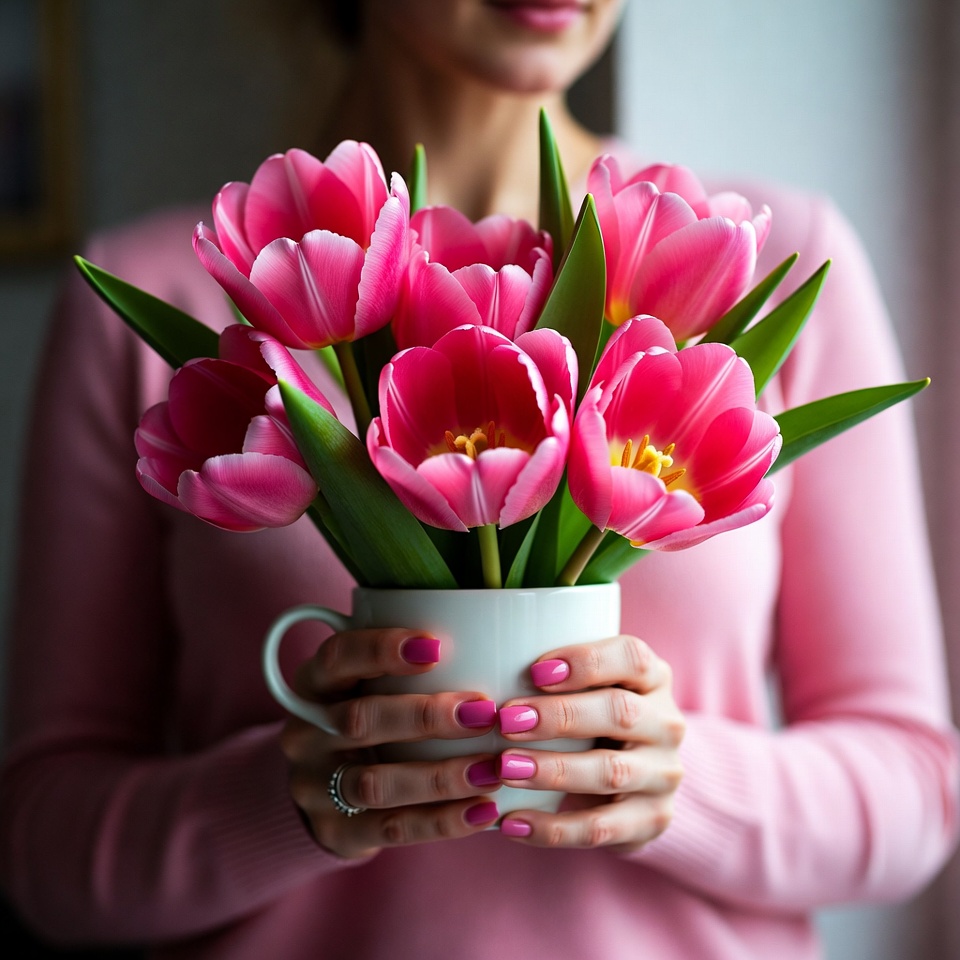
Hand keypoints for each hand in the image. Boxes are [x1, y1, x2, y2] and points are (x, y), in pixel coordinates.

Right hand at [279, 627, 501, 858]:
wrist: (321, 793)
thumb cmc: (367, 715)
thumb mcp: (367, 682)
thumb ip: (409, 663)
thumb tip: (492, 636)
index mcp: (314, 684)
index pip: (338, 658)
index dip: (381, 649)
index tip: (437, 645)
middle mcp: (306, 733)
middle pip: (360, 720)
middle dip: (425, 716)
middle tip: (483, 712)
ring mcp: (315, 786)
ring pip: (377, 783)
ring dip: (440, 777)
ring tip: (493, 769)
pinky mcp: (335, 831)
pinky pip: (391, 829)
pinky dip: (441, 821)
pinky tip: (484, 810)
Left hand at [495, 634, 684, 853]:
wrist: (633, 780)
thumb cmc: (588, 715)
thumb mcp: (583, 686)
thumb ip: (544, 670)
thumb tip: (454, 650)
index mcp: (652, 677)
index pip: (631, 657)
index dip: (586, 661)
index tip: (535, 671)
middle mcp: (667, 722)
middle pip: (620, 713)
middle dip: (560, 716)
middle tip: (506, 720)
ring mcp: (664, 774)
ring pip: (611, 773)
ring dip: (554, 770)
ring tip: (504, 769)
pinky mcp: (652, 821)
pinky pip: (602, 829)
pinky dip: (554, 828)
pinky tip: (512, 823)